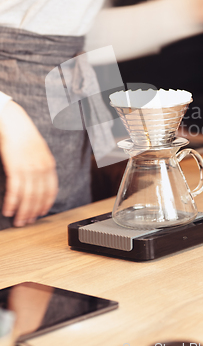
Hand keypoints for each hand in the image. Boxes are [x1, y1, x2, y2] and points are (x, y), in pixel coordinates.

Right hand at [0, 101, 57, 226]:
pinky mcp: (16, 168)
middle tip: (26, 222)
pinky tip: (8, 210)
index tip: (41, 213)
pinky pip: (15, 191)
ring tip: (18, 221)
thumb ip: (41, 166)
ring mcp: (29, 169)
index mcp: (49, 165)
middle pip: (39, 197)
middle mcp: (42, 168)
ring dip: (22, 212)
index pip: (51, 190)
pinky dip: (12, 203)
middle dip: (33, 212)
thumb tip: (38, 180)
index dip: (46, 204)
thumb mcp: (39, 151)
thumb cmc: (24, 136)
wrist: (14, 123)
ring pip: (28, 197)